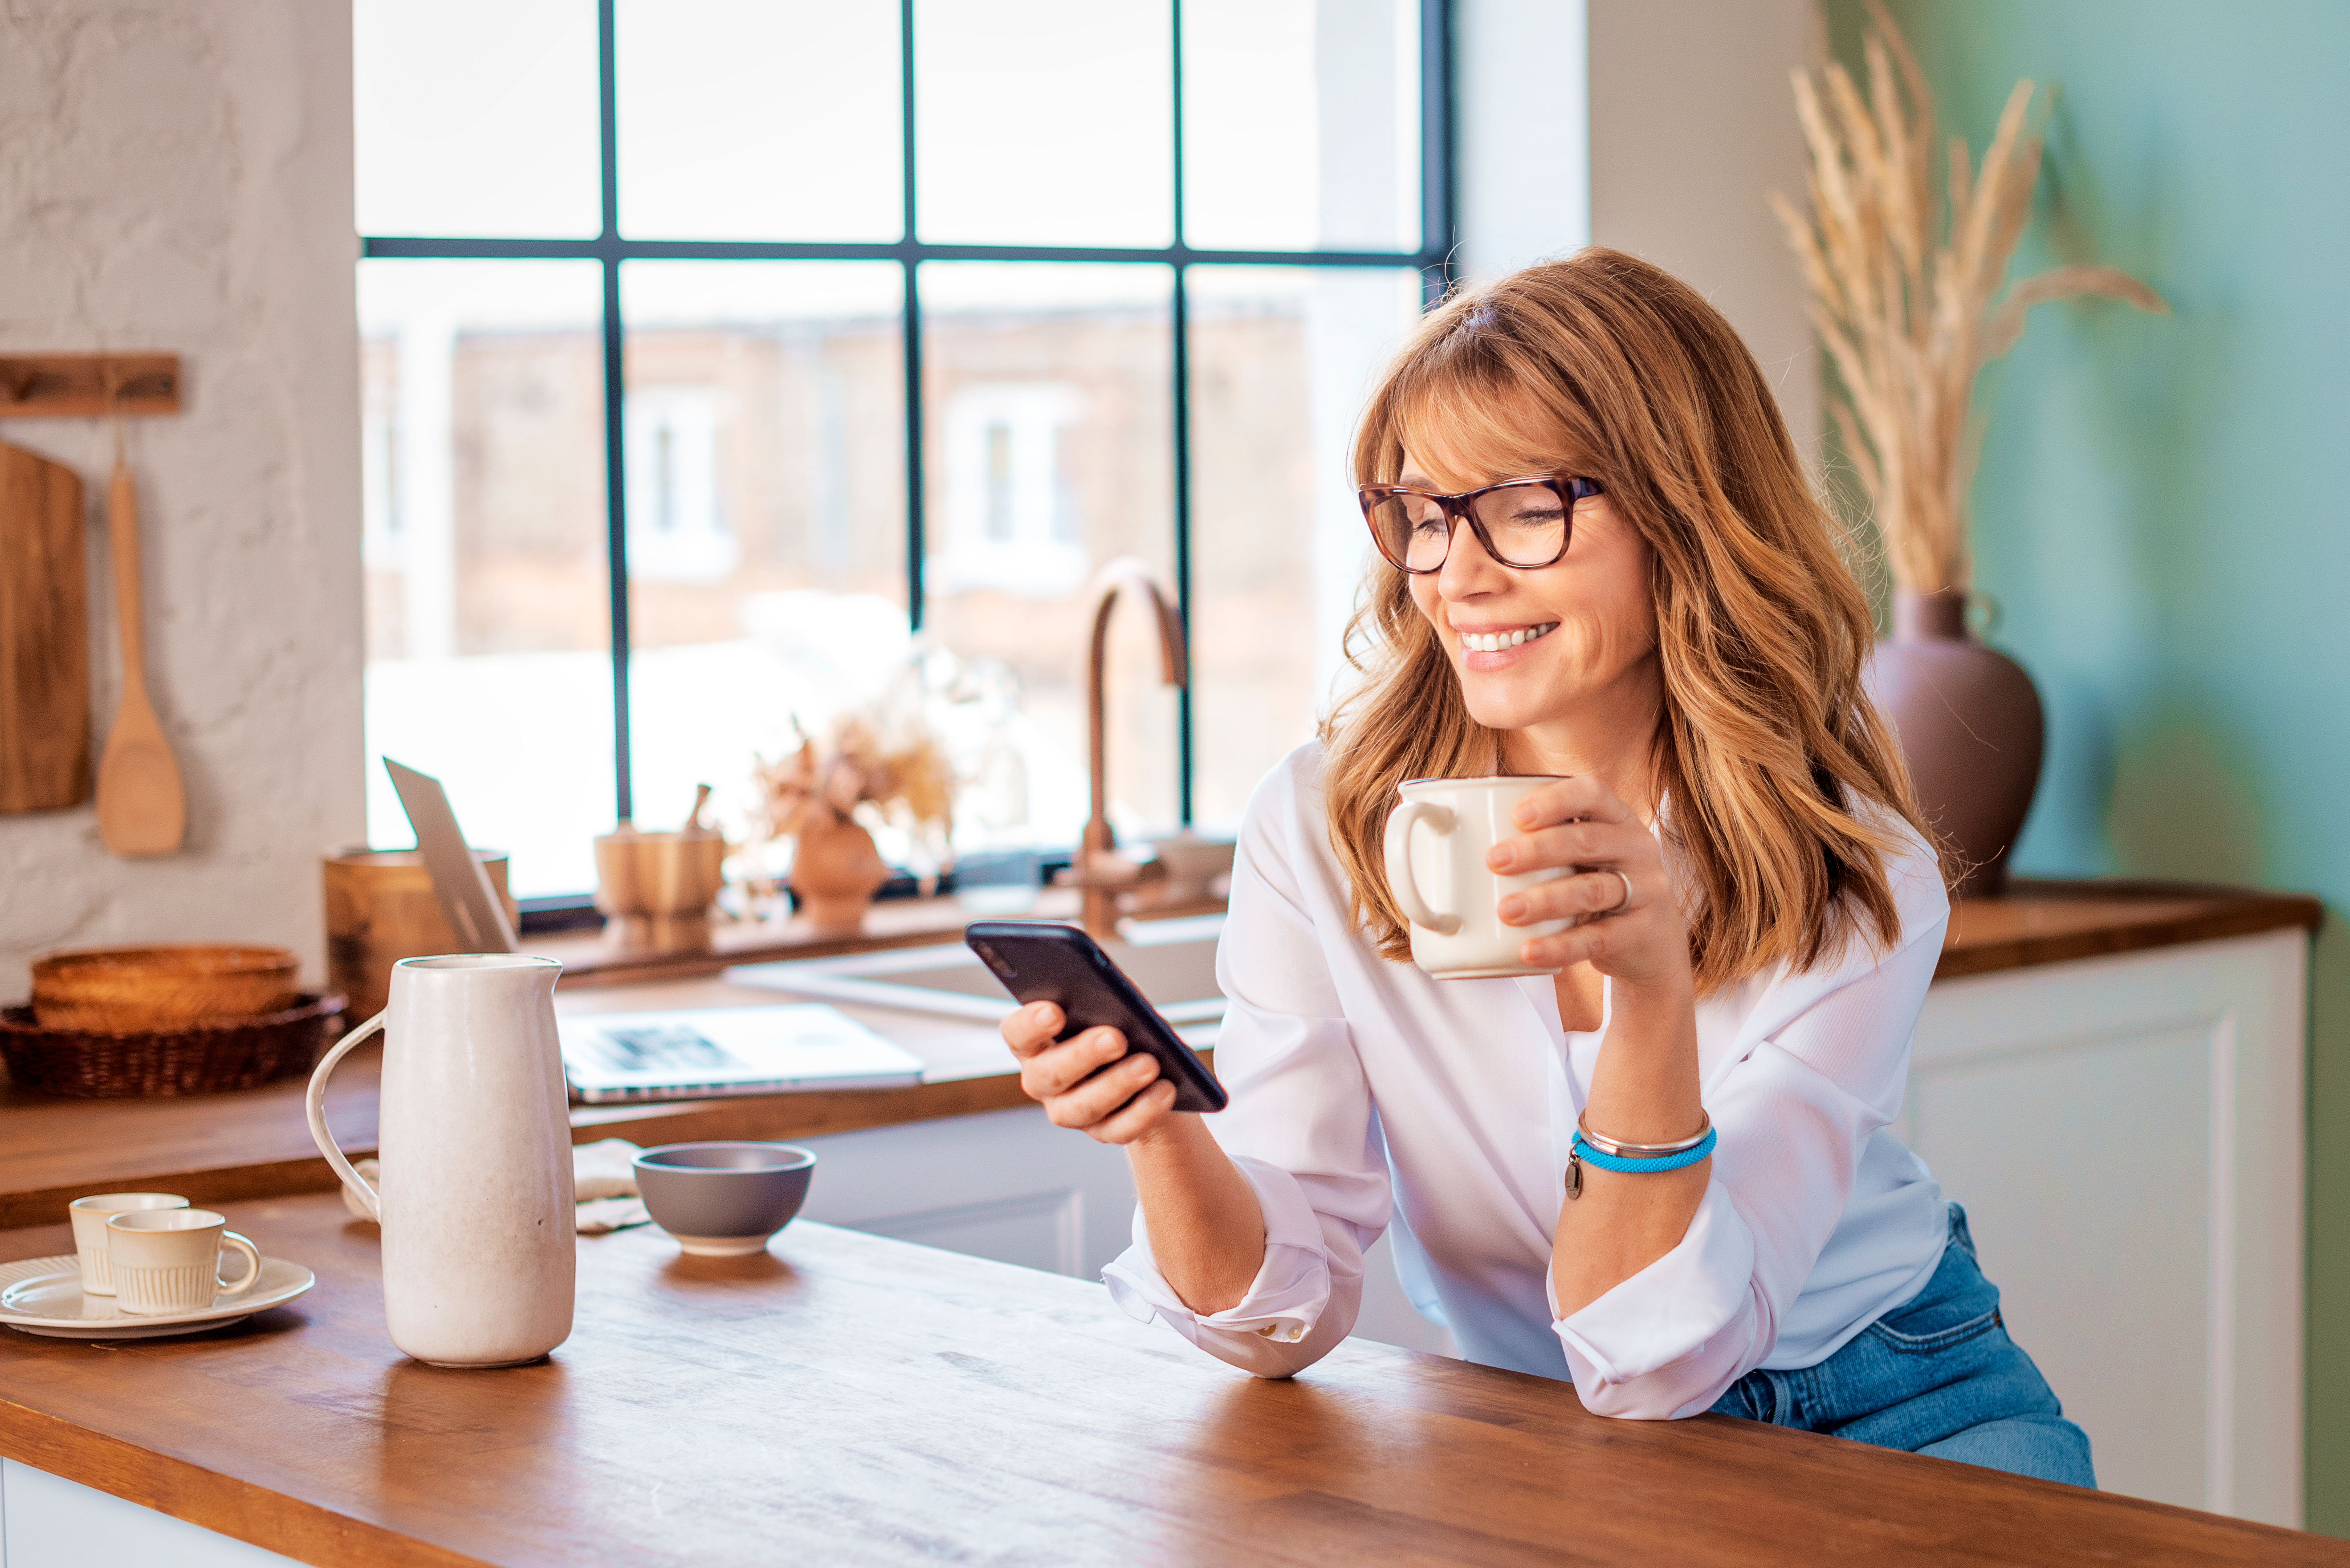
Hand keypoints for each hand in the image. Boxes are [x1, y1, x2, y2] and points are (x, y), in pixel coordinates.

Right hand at [1000, 1001, 1180, 1143]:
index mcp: (1035, 1042)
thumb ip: (1105, 997)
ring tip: (1149, 1064)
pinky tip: (1164, 1090)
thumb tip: (1115, 994)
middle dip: (1083, 1055)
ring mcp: (1069, 1111)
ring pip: (1084, 1106)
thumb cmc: (1122, 1025)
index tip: (1054, 1011)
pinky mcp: (1102, 1132)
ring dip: (1118, 1084)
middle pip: (1050, 1074)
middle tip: (1115, 1038)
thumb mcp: (1113, 1005)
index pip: (1017, 1033)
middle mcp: (1043, 1080)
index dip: (1030, 1024)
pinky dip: (1144, 1110)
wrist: (1154, 1069)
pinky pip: (1119, 1128)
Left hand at [1488, 775, 1690, 992]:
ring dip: (1544, 899)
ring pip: (1592, 890)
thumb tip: (1452, 832)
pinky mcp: (1642, 932)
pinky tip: (1528, 951)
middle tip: (1494, 860)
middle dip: (1537, 850)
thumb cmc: (1596, 884)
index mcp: (1618, 818)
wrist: (1652, 943)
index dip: (1554, 800)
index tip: (1515, 815)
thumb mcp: (1580, 856)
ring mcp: (1647, 889)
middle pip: (1587, 841)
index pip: (1592, 793)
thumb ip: (1540, 840)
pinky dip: (1561, 946)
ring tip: (1504, 910)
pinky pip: (1599, 939)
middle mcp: (1638, 847)